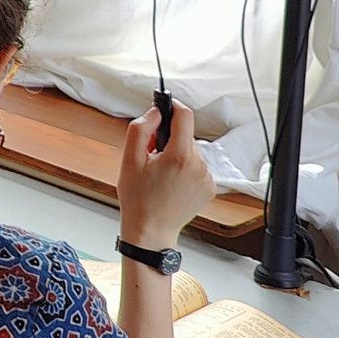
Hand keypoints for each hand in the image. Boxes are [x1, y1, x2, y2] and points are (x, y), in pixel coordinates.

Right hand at [117, 100, 214, 251]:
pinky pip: (197, 166)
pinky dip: (185, 168)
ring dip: (176, 154)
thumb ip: (141, 129)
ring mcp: (207, 177)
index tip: (164, 106)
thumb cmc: (138, 199)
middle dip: (168, 138)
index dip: (172, 107)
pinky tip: (172, 182)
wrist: (151, 230)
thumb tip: (155, 112)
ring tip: (160, 173)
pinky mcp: (209, 187)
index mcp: (179, 156)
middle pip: (185, 135)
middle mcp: (199, 165)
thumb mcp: (129, 160)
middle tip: (151, 155)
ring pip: (191, 151)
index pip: (184, 116)